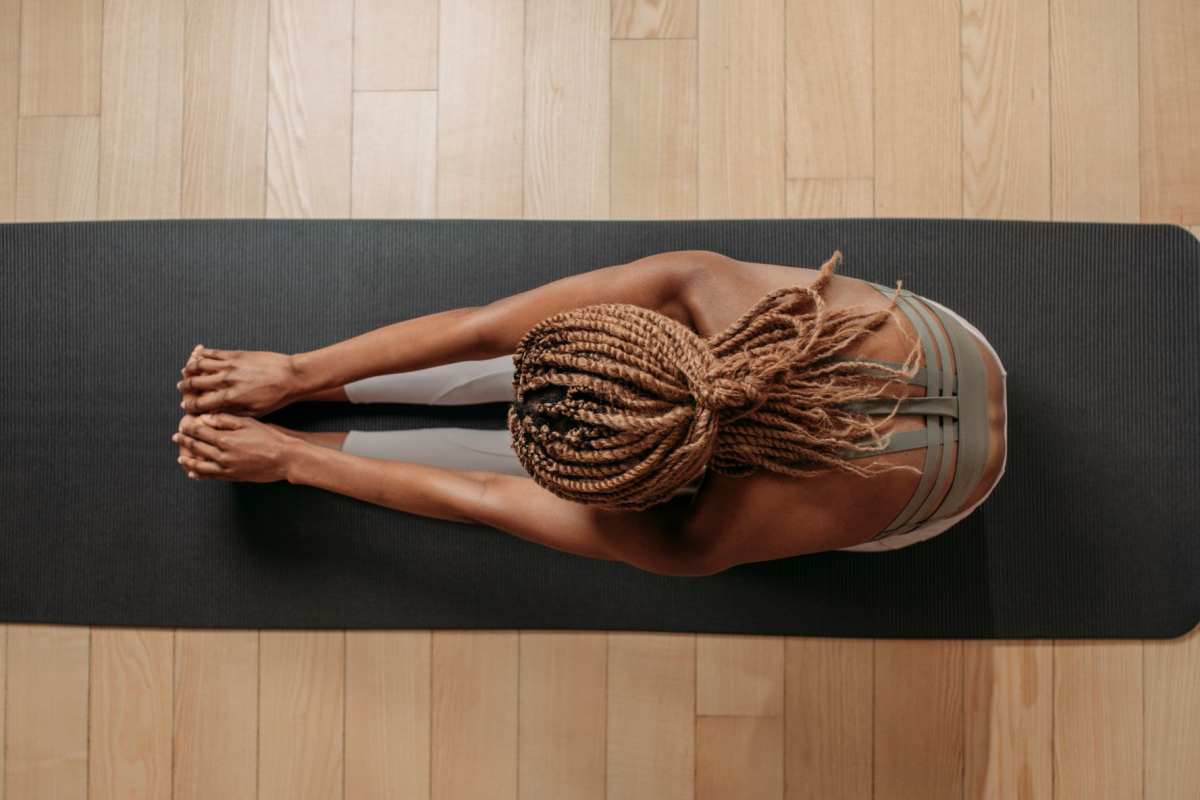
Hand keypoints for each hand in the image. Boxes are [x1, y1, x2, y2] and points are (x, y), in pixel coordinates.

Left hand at [172, 413, 297, 482]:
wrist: (285, 458)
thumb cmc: (270, 438)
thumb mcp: (249, 422)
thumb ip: (226, 420)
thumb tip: (207, 418)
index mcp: (225, 439)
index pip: (200, 432)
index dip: (189, 428)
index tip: (182, 425)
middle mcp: (222, 455)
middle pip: (197, 447)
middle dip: (185, 442)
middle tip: (176, 438)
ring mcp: (226, 468)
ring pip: (200, 465)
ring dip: (188, 460)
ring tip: (181, 458)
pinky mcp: (233, 477)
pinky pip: (211, 476)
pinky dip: (200, 474)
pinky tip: (194, 472)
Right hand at [178, 345, 302, 417]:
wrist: (291, 376)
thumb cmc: (275, 398)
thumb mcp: (254, 412)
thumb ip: (231, 413)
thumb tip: (214, 415)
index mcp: (230, 398)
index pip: (200, 403)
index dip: (189, 406)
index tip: (185, 407)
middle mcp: (226, 381)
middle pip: (194, 383)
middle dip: (184, 387)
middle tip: (181, 388)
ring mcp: (230, 365)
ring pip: (199, 365)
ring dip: (189, 369)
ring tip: (186, 371)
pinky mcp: (236, 354)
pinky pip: (213, 353)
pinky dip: (202, 354)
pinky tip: (197, 356)